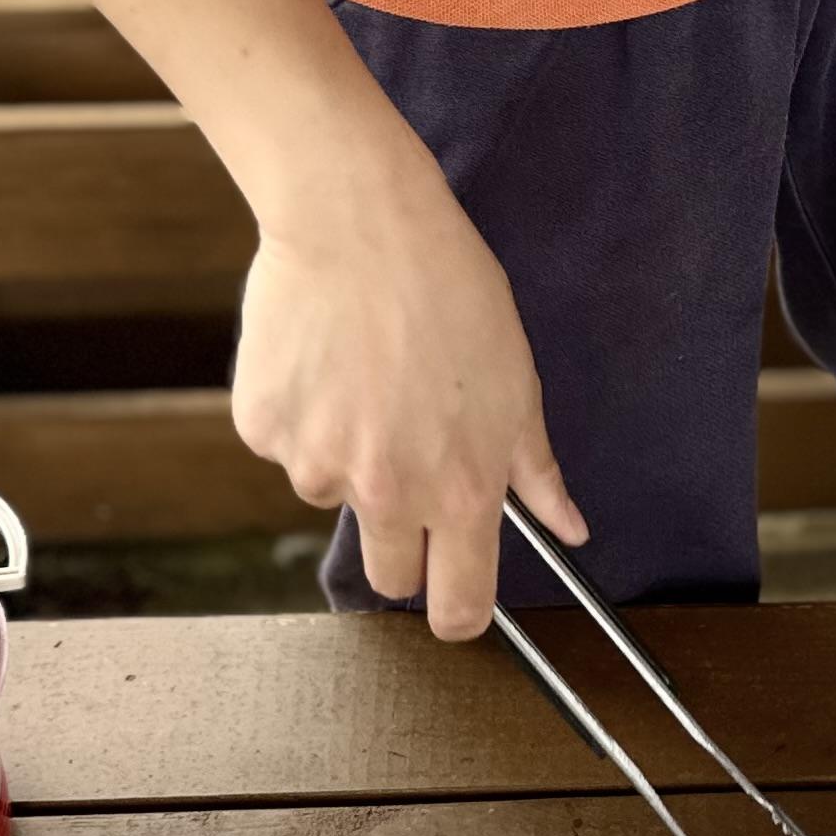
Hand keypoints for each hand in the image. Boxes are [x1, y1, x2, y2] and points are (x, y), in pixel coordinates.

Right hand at [235, 181, 582, 637]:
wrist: (359, 221)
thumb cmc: (450, 292)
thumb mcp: (517, 384)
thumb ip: (536, 470)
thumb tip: (571, 531)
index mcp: (461, 488)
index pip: (458, 605)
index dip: (457, 614)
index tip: (454, 602)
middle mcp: (387, 490)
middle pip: (389, 575)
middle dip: (402, 545)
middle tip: (406, 467)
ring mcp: (317, 462)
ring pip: (331, 495)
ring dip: (347, 459)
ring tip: (366, 379)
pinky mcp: (264, 427)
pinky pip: (285, 446)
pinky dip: (300, 416)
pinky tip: (323, 357)